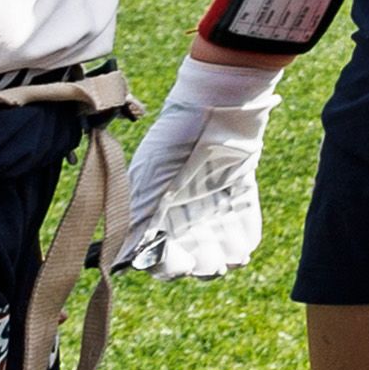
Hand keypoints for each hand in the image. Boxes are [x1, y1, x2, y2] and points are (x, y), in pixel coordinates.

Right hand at [117, 53, 281, 278]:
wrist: (217, 104)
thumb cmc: (175, 141)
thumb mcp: (150, 180)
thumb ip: (139, 218)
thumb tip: (122, 258)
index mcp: (154, 208)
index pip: (158, 252)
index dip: (168, 264)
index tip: (182, 262)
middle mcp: (181, 209)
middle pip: (191, 254)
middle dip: (201, 264)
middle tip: (213, 265)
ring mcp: (211, 200)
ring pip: (219, 244)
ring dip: (226, 257)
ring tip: (233, 259)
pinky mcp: (239, 190)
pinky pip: (243, 222)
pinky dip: (245, 237)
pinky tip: (246, 245)